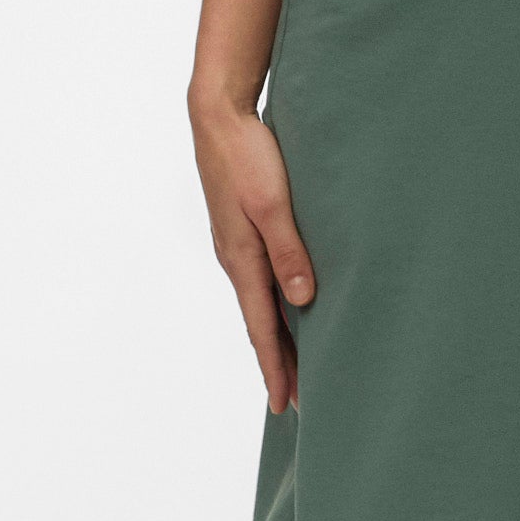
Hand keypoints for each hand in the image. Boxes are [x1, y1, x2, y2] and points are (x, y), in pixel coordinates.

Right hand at [190, 98, 315, 411]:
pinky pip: (259, 280)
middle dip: (278, 364)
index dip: (274, 368)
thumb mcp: (273, 203)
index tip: (283, 405)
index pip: (261, 328)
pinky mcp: (241, 229)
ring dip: (277, 336)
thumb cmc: (248, 155)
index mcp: (242, 259)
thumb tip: (301, 301)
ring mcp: (236, 245)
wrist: (218, 115)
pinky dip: (272, 305)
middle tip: (297, 402)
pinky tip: (286, 307)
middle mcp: (235, 259)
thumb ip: (289, 251)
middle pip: (260, 324)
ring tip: (296, 365)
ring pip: (260, 303)